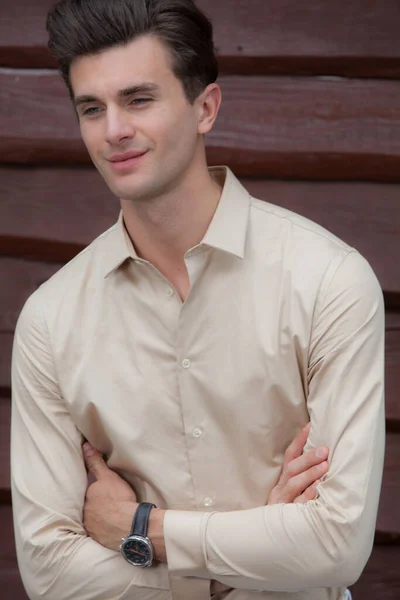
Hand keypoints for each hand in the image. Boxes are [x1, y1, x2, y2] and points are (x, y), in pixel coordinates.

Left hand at [82, 443, 137, 550]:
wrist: (129, 526)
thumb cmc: (119, 499)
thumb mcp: (108, 476)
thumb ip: (96, 462)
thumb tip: (85, 447)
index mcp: (87, 497)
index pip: (88, 491)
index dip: (96, 490)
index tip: (104, 491)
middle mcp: (84, 513)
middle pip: (88, 506)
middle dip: (94, 505)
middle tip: (107, 504)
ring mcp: (91, 527)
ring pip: (93, 519)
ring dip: (99, 518)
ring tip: (110, 517)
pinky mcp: (99, 539)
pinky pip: (100, 532)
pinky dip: (104, 530)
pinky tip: (111, 528)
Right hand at [210, 423, 328, 596]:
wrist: (265, 545)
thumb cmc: (284, 516)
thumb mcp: (289, 495)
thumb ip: (301, 479)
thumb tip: (320, 459)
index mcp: (281, 481)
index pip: (290, 456)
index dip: (300, 440)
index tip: (311, 425)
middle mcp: (279, 490)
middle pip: (292, 469)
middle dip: (308, 458)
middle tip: (324, 449)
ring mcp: (281, 504)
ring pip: (294, 485)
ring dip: (310, 474)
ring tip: (325, 466)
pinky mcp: (285, 518)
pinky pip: (297, 506)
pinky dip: (307, 497)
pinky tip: (317, 491)